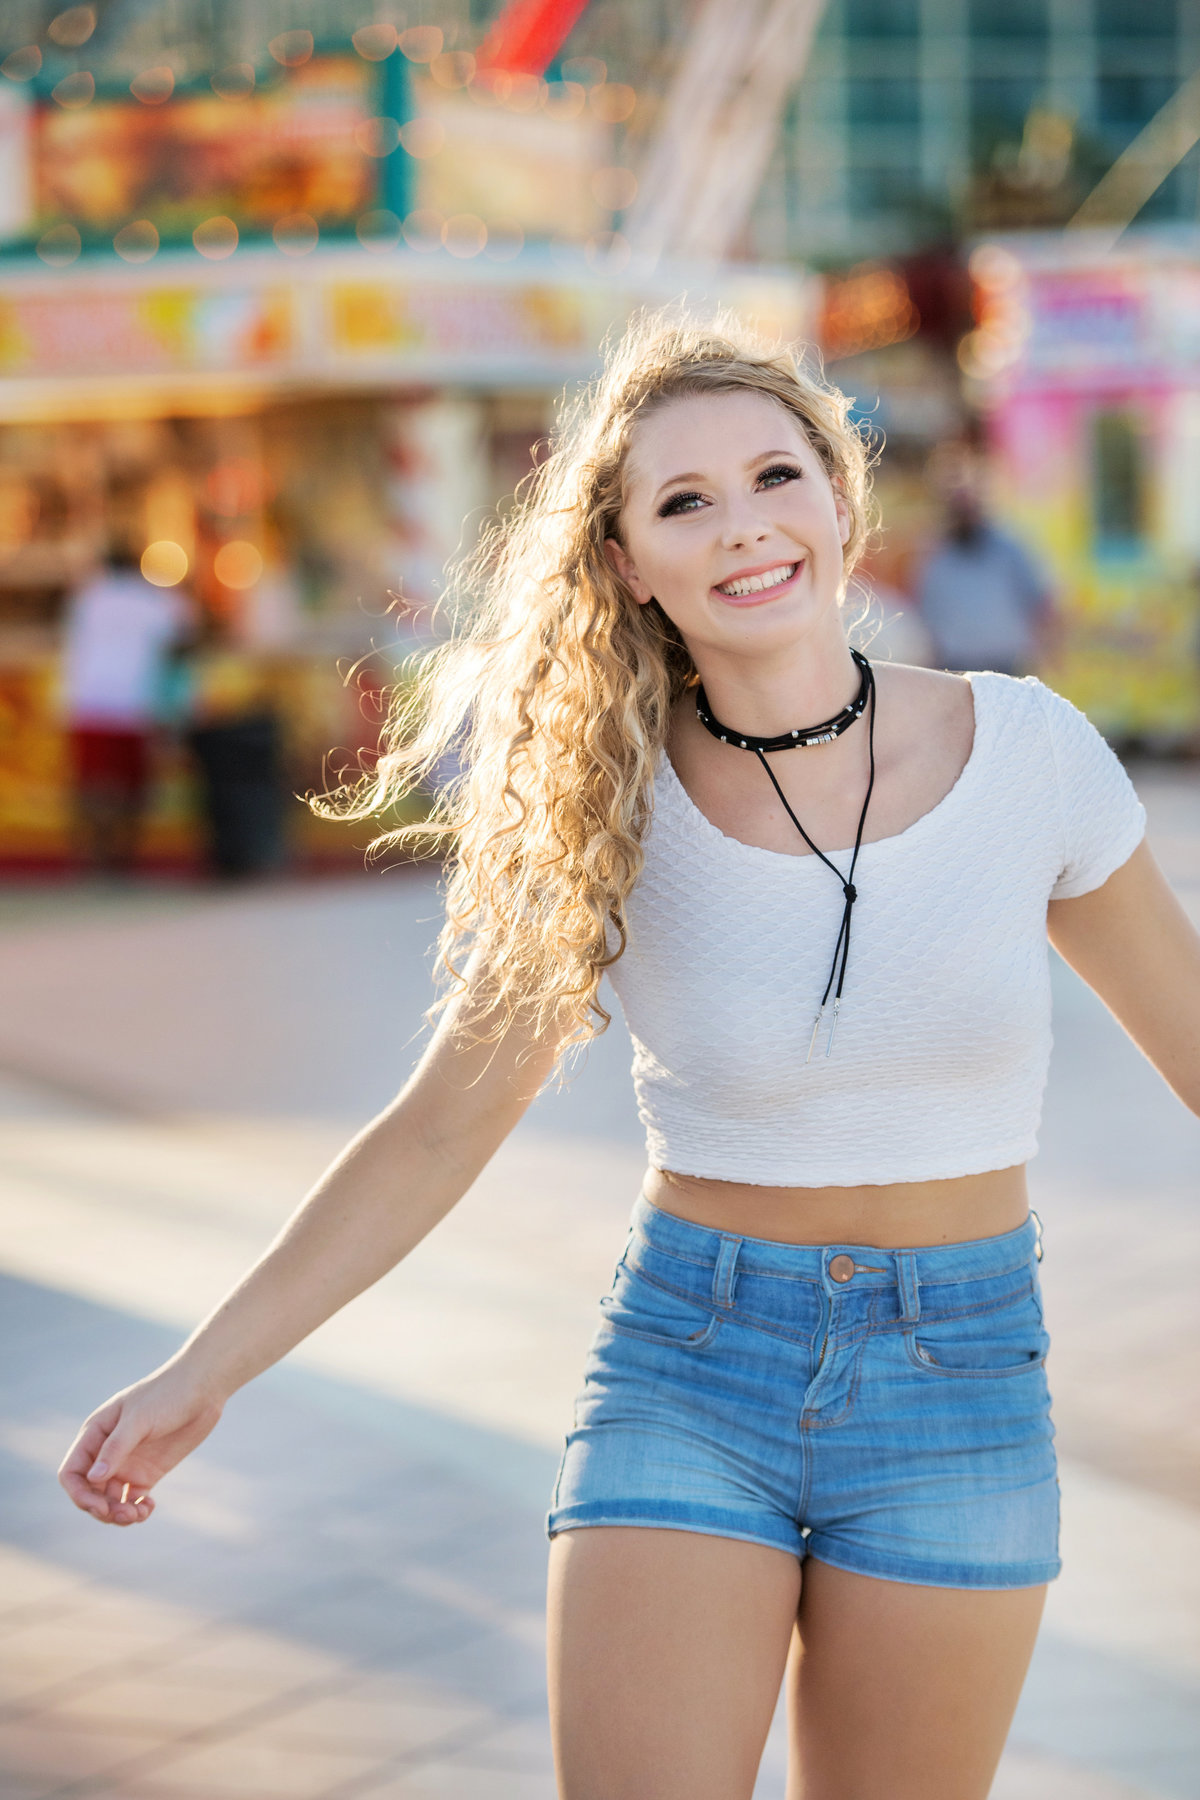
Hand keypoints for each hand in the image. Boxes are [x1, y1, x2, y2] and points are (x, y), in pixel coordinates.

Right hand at [57, 1365, 224, 1526]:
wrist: (202, 1389)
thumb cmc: (167, 1395)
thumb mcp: (139, 1419)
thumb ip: (116, 1447)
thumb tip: (93, 1478)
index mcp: (96, 1434)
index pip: (72, 1472)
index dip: (79, 1494)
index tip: (100, 1507)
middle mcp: (107, 1452)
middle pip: (90, 1492)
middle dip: (101, 1509)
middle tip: (126, 1515)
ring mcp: (127, 1463)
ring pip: (110, 1500)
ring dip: (119, 1514)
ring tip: (139, 1514)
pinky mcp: (148, 1472)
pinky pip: (133, 1499)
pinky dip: (137, 1510)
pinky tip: (148, 1507)